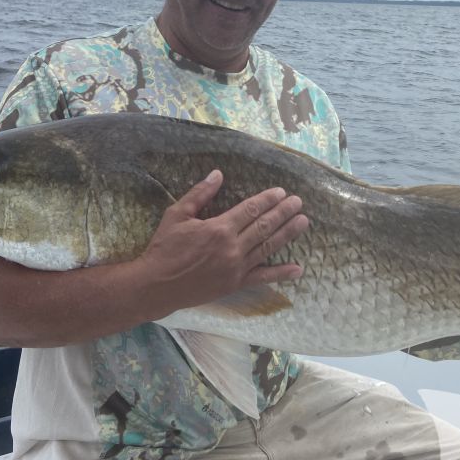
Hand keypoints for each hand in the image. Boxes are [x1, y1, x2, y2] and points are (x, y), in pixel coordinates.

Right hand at [136, 169, 308, 313]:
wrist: (156, 286)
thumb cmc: (164, 248)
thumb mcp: (177, 215)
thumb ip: (199, 194)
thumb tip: (217, 174)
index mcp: (219, 228)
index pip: (250, 210)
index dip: (267, 200)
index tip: (281, 192)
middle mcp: (232, 247)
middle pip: (264, 226)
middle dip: (283, 213)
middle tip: (299, 203)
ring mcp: (236, 267)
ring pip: (268, 247)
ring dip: (287, 234)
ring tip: (303, 222)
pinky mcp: (235, 284)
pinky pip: (262, 277)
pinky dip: (281, 273)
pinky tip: (297, 269)